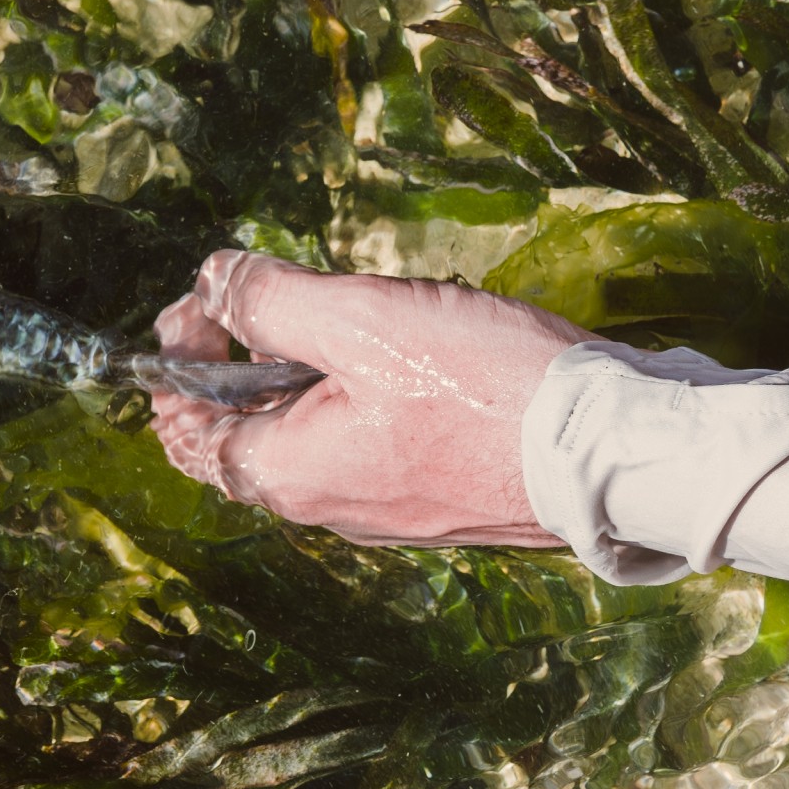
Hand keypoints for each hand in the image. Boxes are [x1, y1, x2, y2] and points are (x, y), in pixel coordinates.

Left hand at [148, 250, 601, 546]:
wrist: (612, 453)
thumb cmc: (485, 389)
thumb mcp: (361, 321)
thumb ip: (272, 302)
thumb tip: (213, 281)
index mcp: (285, 473)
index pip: (183, 429)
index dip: (176, 357)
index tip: (204, 297)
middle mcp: (322, 505)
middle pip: (237, 435)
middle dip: (229, 362)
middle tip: (250, 295)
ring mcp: (377, 507)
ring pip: (300, 437)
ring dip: (289, 375)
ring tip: (324, 314)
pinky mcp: (427, 497)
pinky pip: (356, 446)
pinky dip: (342, 397)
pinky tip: (383, 353)